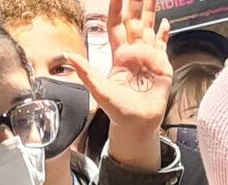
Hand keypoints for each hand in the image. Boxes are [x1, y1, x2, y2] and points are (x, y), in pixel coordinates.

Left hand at [66, 0, 172, 170]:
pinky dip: (165, 35)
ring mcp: (149, 59)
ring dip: (151, 12)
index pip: (117, 27)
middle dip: (136, 5)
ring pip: (150, 29)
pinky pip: (164, 47)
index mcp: (119, 56)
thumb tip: (68, 55)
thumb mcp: (99, 89)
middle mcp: (134, 54)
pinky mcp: (163, 67)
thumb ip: (86, 71)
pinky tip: (166, 24)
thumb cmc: (117, 110)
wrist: (137, 123)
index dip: (116, 10)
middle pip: (136, 22)